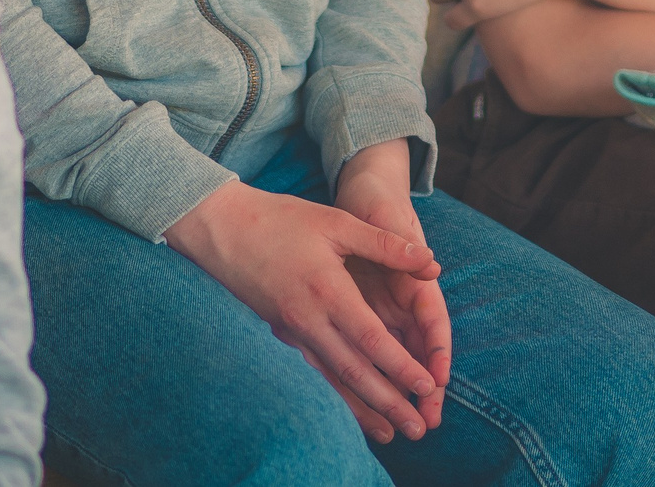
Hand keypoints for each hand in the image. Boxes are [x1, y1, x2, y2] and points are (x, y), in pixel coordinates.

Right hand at [164, 178, 443, 442]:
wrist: (222, 228)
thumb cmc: (282, 220)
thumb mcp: (337, 222)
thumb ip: (386, 245)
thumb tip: (432, 264)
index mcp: (328, 291)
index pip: (371, 340)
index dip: (401, 367)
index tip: (427, 387)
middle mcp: (308, 320)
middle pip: (354, 371)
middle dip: (388, 402)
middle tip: (417, 430)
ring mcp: (291, 331)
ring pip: (332, 379)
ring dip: (361, 409)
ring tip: (388, 433)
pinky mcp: (281, 333)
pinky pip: (313, 371)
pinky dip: (334, 394)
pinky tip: (348, 409)